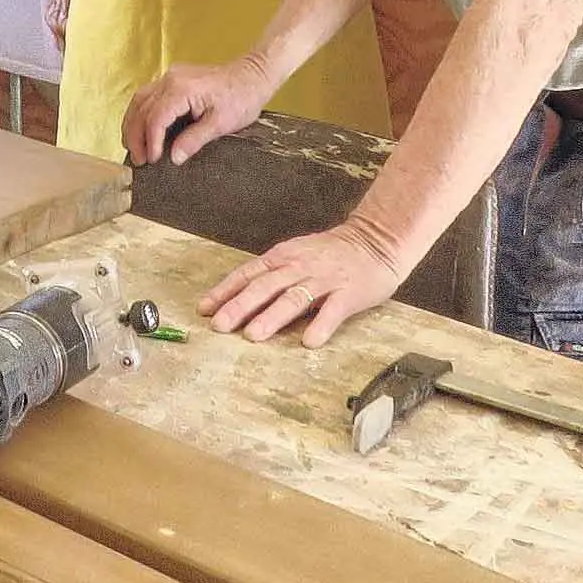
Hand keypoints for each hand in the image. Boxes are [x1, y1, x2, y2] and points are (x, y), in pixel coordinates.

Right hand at [120, 57, 269, 166]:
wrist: (253, 75)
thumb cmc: (242, 97)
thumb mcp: (221, 123)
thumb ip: (194, 140)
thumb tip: (174, 158)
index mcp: (181, 89)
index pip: (155, 118)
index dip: (151, 142)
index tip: (152, 161)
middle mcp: (170, 79)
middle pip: (141, 108)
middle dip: (135, 136)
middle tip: (137, 160)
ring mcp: (170, 76)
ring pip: (139, 100)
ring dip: (133, 124)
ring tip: (133, 147)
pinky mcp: (173, 79)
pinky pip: (148, 95)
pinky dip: (140, 114)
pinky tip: (142, 129)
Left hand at [199, 217, 408, 345]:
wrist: (377, 240)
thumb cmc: (331, 253)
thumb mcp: (296, 254)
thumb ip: (271, 274)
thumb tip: (237, 296)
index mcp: (284, 257)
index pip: (248, 274)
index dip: (225, 291)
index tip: (205, 308)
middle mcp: (300, 267)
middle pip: (265, 286)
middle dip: (240, 306)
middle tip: (219, 325)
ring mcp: (325, 280)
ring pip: (294, 298)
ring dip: (272, 317)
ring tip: (253, 335)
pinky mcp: (349, 294)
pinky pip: (333, 311)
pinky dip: (321, 326)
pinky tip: (309, 342)